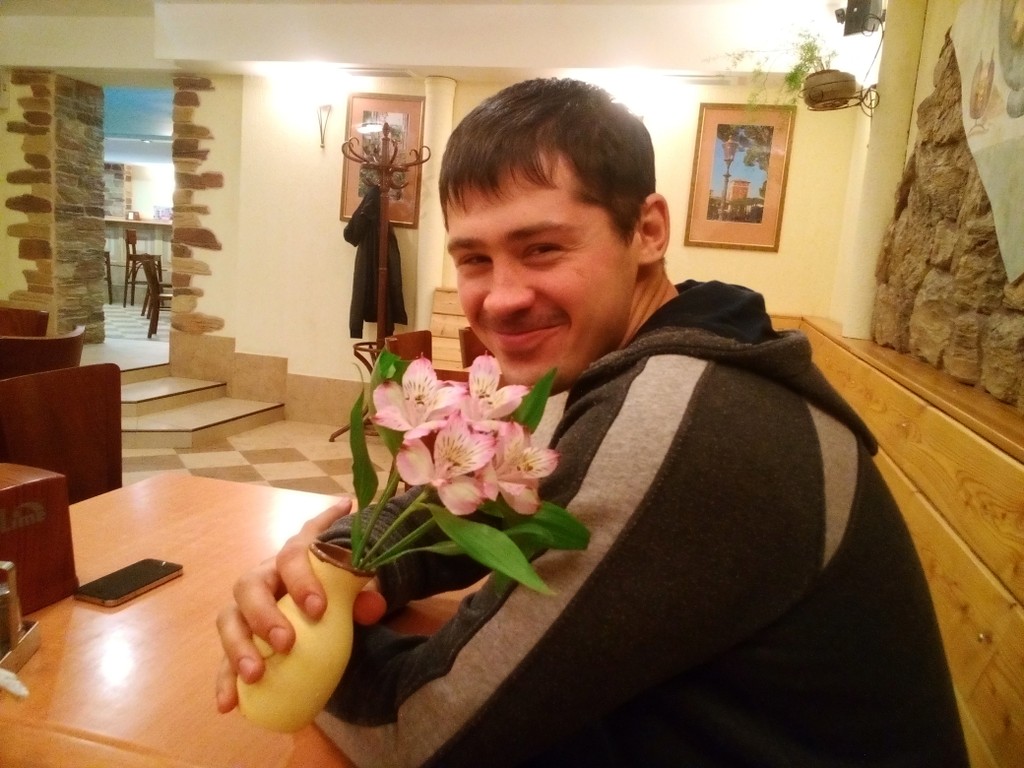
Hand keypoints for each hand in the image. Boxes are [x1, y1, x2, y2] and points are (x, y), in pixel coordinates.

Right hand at [214, 499, 387, 713]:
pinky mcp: (240, 637)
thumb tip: (374, 608)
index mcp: (294, 556)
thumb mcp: (353, 585)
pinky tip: (227, 704)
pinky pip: (224, 657)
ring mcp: (247, 607)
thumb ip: (364, 593)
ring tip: (254, 675)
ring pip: (230, 619)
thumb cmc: (336, 584)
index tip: (318, 608)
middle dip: (263, 615)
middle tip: (285, 643)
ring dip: (237, 647)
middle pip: (249, 585)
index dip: (301, 580)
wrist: (322, 593)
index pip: (292, 556)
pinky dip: (225, 680)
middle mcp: (264, 576)